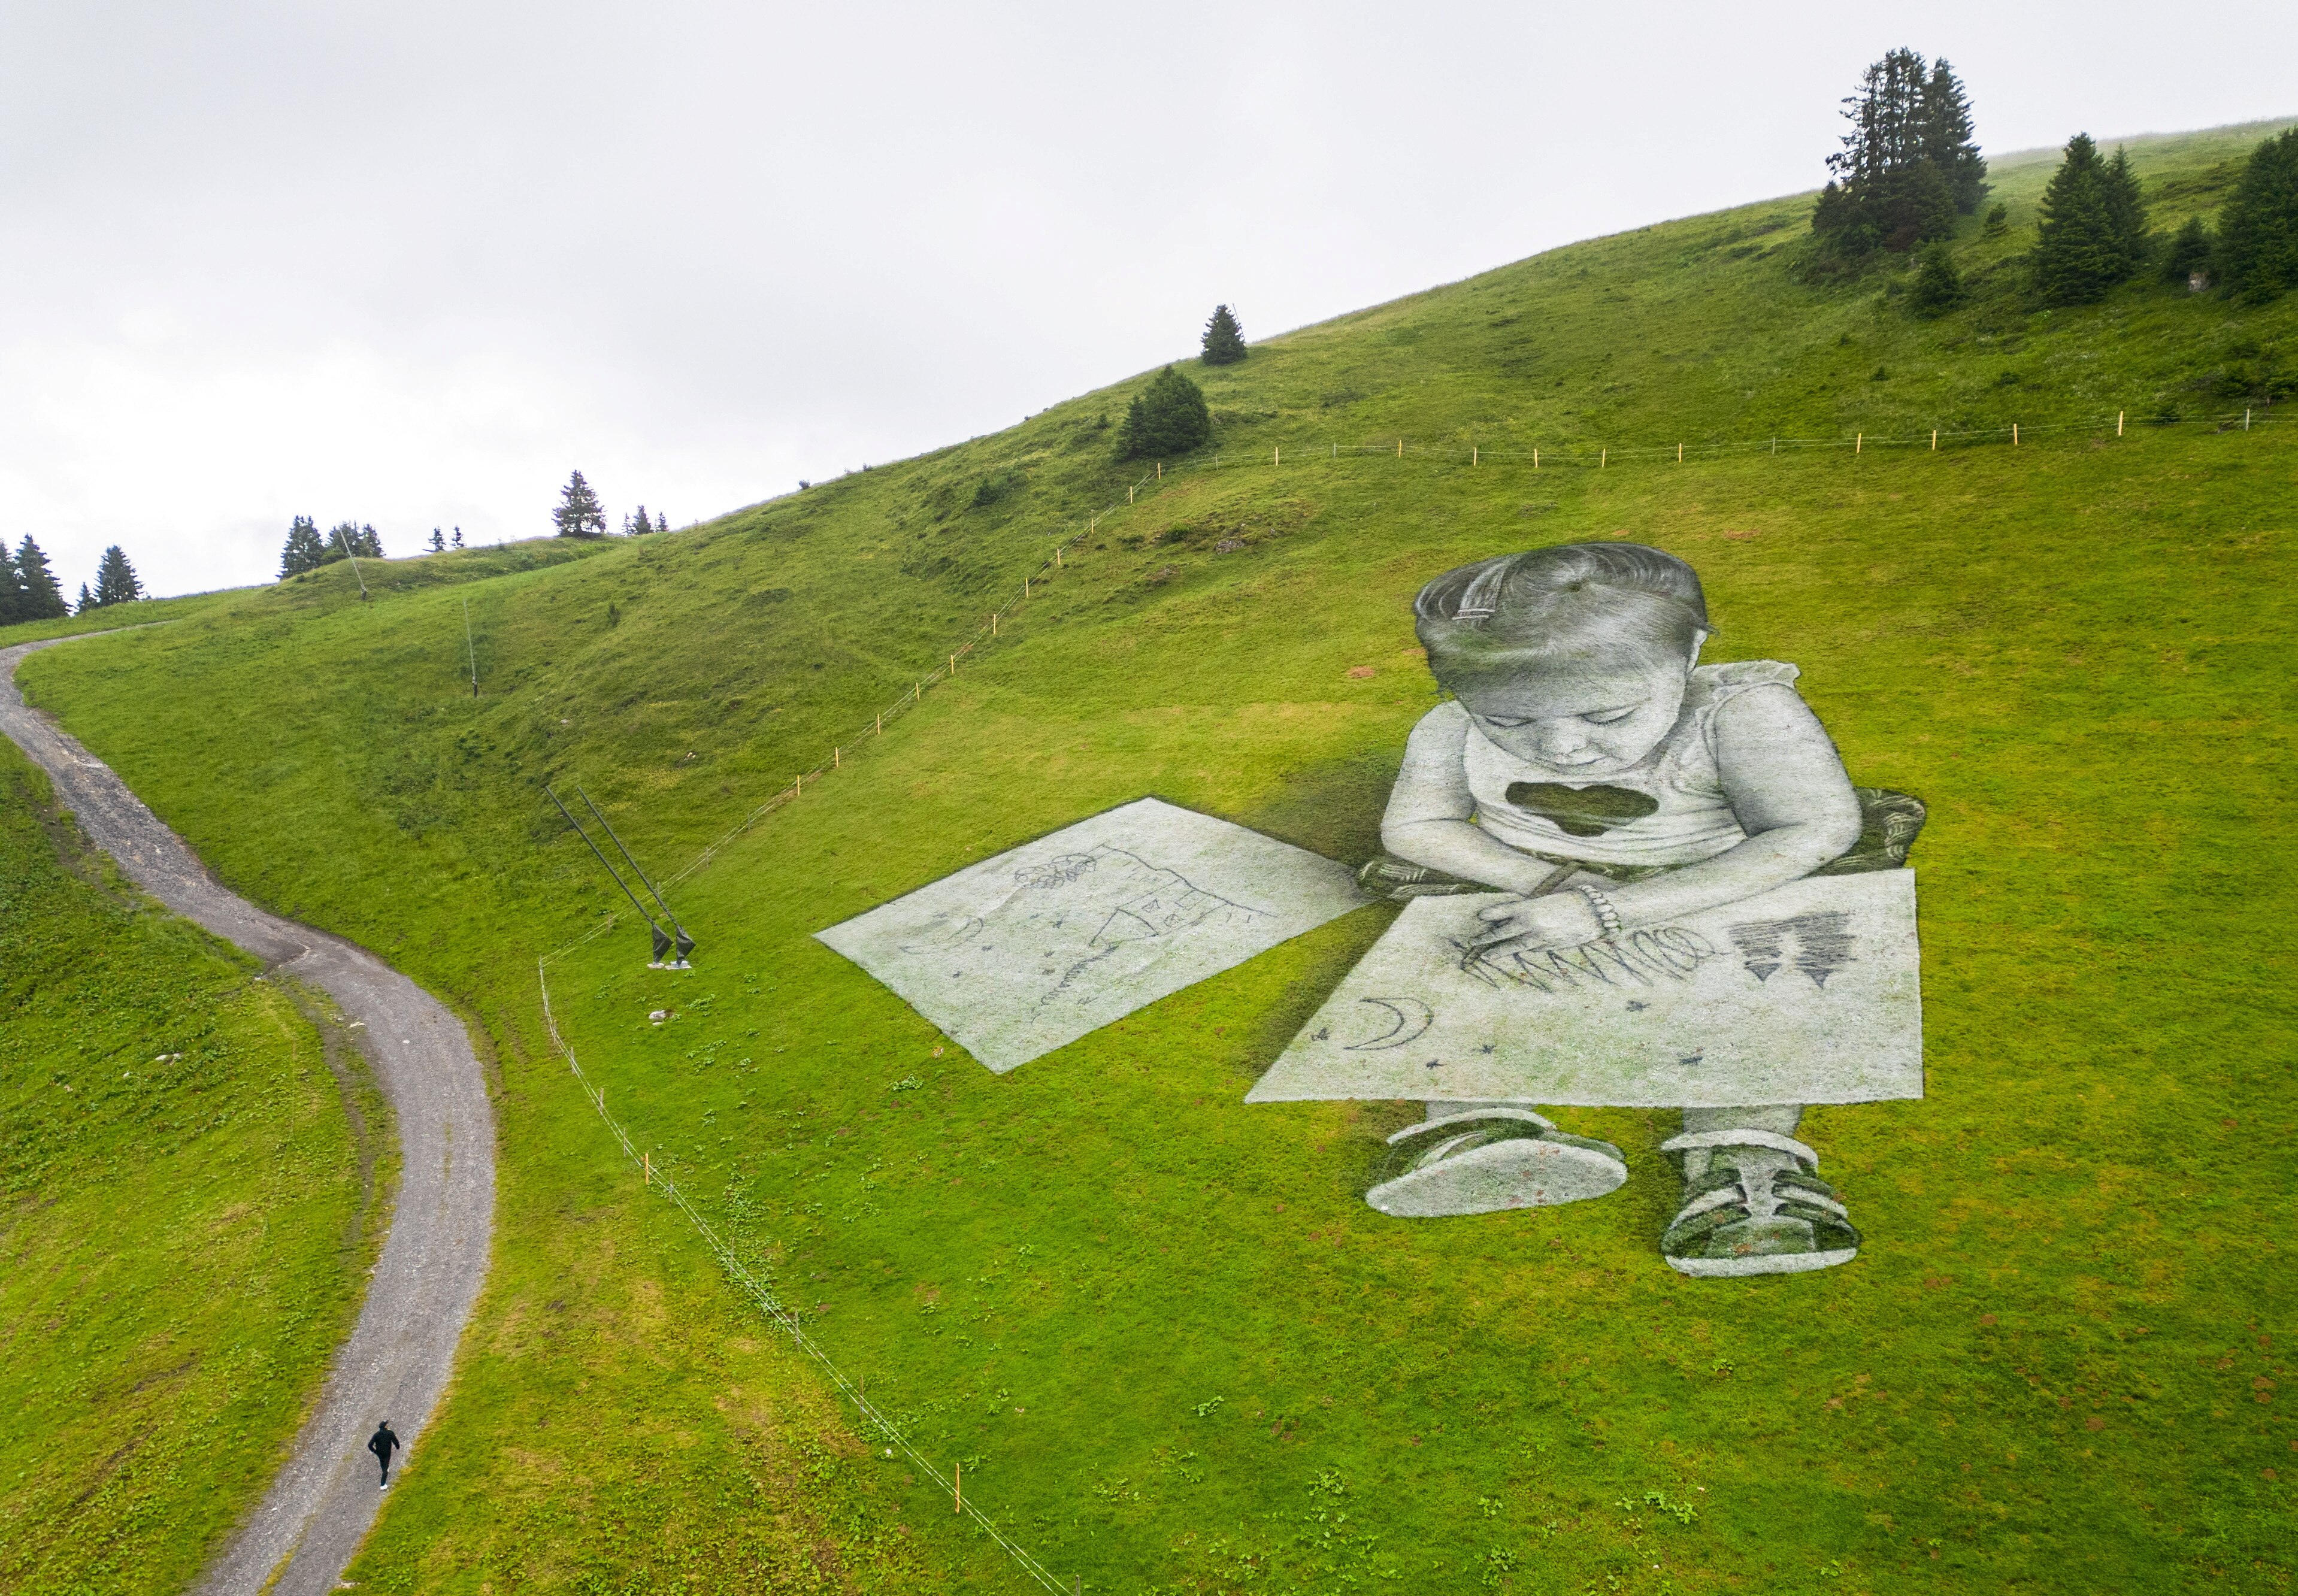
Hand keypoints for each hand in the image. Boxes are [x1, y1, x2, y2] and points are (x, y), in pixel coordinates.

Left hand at [1463, 891, 1606, 955]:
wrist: (1596, 912)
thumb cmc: (1572, 899)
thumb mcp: (1546, 900)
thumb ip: (1530, 910)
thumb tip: (1513, 919)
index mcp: (1529, 907)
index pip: (1501, 911)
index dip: (1489, 914)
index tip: (1479, 916)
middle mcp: (1531, 924)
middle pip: (1501, 933)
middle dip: (1485, 938)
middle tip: (1472, 942)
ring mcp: (1540, 938)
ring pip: (1514, 947)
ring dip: (1499, 951)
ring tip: (1486, 955)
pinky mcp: (1550, 947)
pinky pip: (1533, 949)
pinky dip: (1526, 949)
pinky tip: (1521, 950)